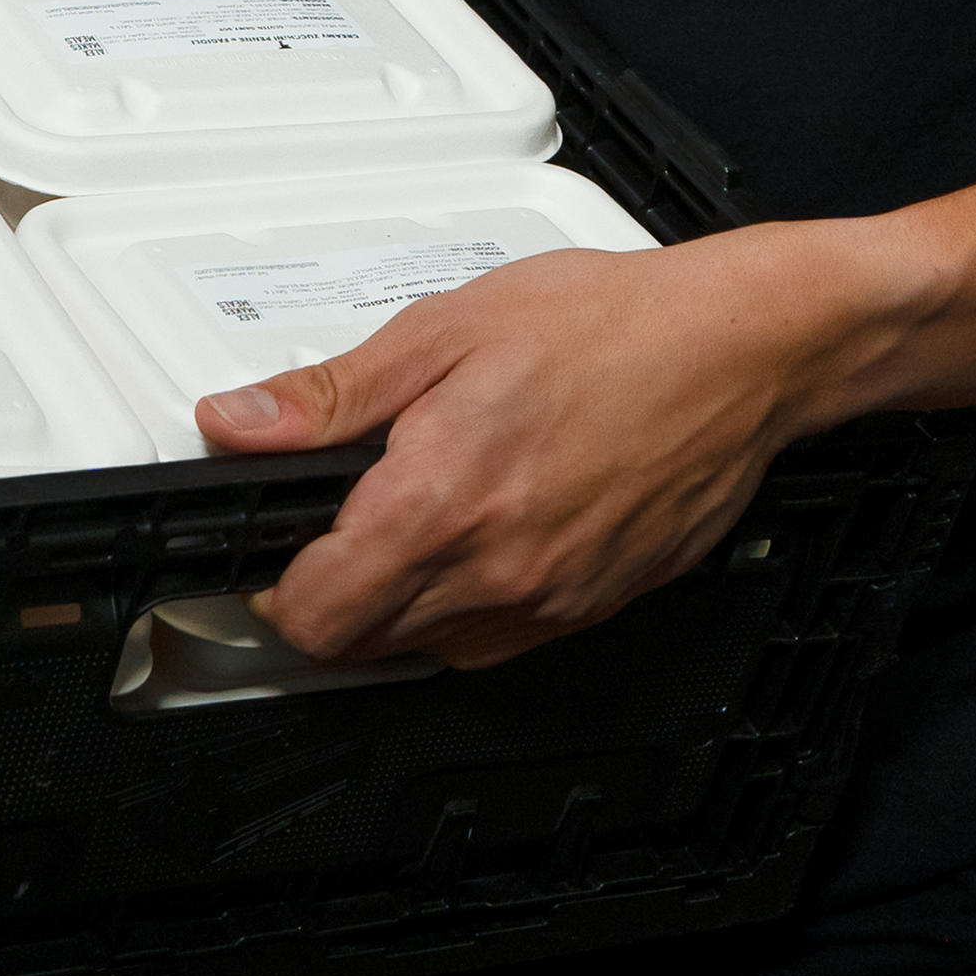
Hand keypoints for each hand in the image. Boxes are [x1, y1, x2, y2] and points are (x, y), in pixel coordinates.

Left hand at [200, 225, 911, 668]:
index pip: (314, 615)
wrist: (738, 349)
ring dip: (398, 609)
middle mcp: (494, 570)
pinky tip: (482, 538)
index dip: (274, 592)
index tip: (274, 554)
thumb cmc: (610, 325)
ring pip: (429, 651)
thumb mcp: (447, 329)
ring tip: (417, 521)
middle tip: (338, 529)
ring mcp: (549, 600)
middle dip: (330, 600)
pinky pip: (499, 642)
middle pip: (362, 645)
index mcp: (441, 500)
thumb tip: (238, 424)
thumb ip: (332, 394)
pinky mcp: (593, 607)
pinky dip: (467, 610)